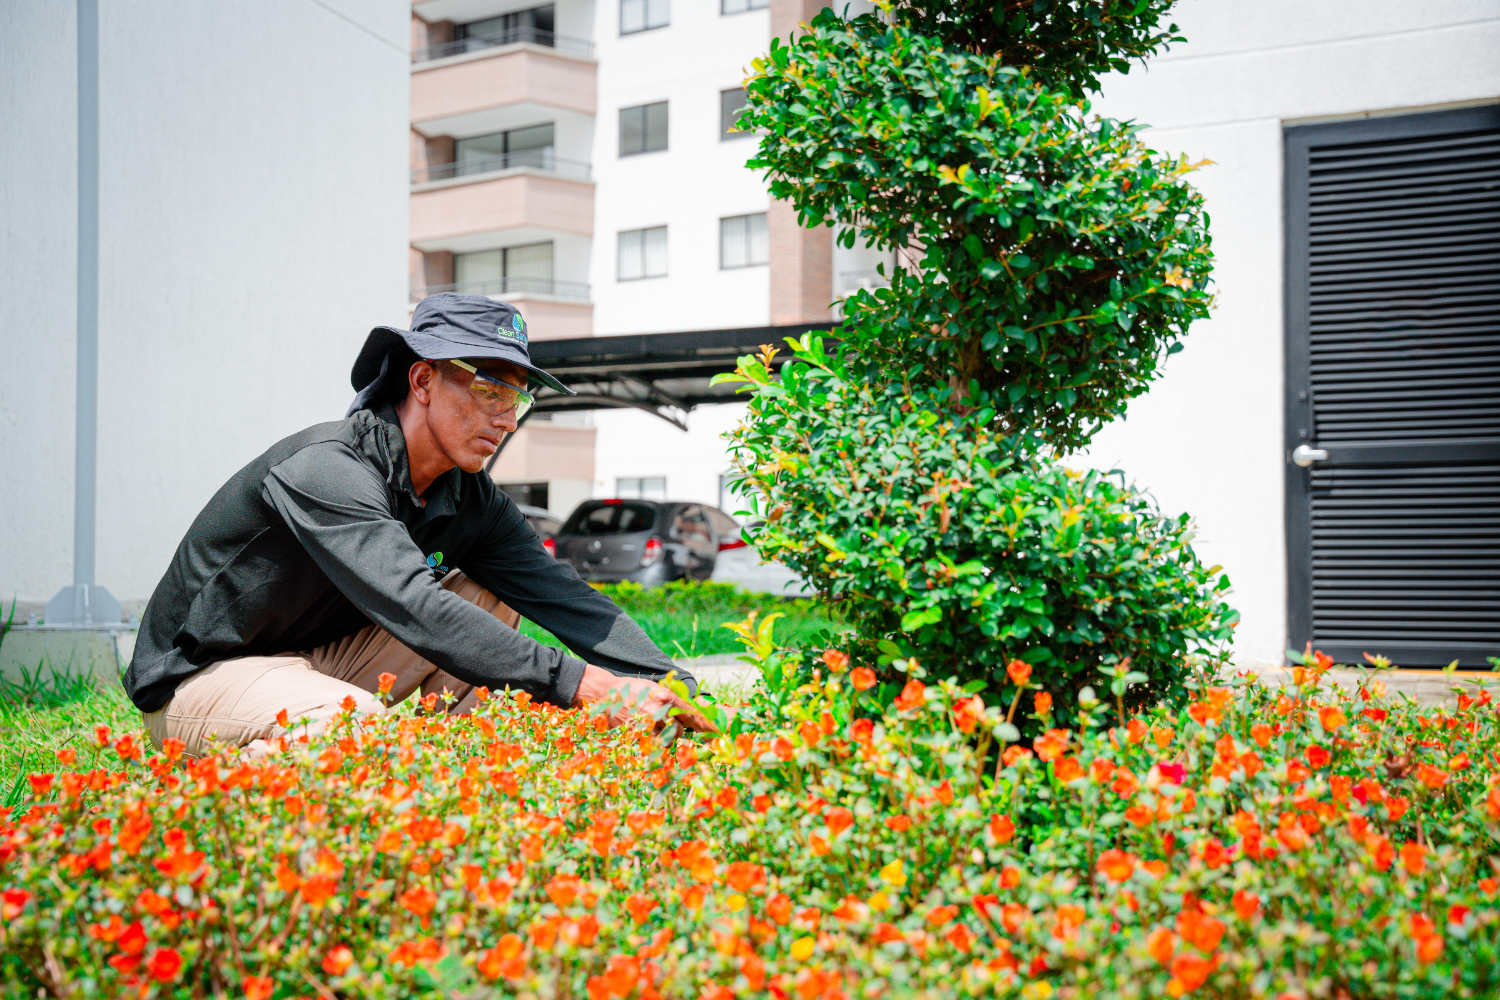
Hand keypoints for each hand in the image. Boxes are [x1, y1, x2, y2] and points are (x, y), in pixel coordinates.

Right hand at [572, 665, 716, 733]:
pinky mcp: (636, 736)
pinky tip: (650, 736)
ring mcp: (646, 727)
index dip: (691, 720)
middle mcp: (657, 715)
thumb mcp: (653, 687)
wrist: (606, 695)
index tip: (692, 722)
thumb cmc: (631, 689)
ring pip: (666, 741)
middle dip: (678, 730)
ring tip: (661, 731)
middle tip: (674, 726)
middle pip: (679, 732)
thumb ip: (670, 697)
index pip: (687, 716)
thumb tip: (687, 706)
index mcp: (663, 701)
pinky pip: (651, 745)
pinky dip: (653, 743)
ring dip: (666, 738)